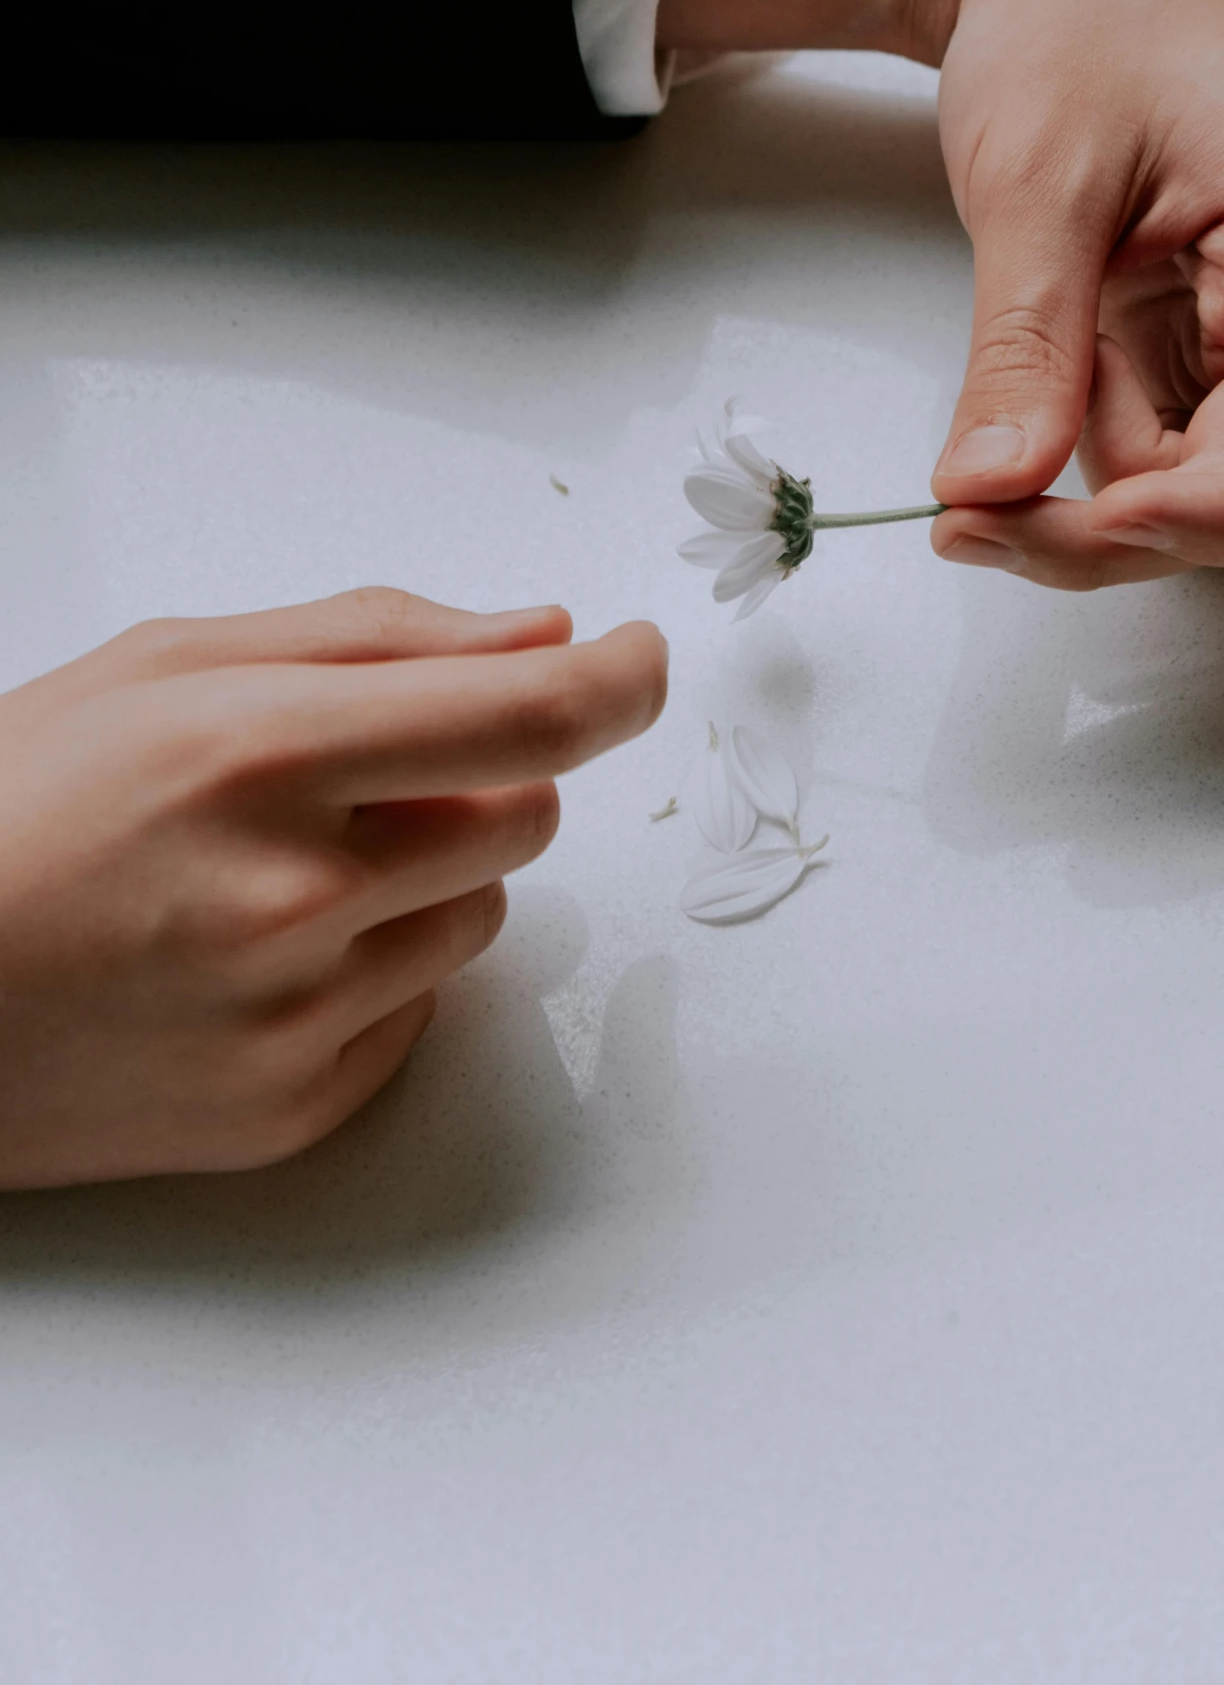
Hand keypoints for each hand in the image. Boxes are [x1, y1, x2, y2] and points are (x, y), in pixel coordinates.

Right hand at [0, 589, 665, 1189]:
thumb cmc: (15, 805)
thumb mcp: (168, 666)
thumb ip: (376, 639)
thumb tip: (542, 631)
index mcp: (260, 754)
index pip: (527, 719)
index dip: (616, 683)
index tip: (641, 659)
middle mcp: (294, 895)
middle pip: (525, 817)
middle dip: (476, 780)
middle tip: (355, 778)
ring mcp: (294, 1020)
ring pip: (485, 916)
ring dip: (426, 879)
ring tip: (278, 873)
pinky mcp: (289, 1112)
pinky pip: (421, 1014)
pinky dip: (375, 972)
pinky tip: (256, 958)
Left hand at [660, 0, 1223, 586]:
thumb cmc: (1068, 17)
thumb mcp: (1036, 182)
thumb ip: (1025, 344)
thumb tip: (995, 486)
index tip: (1111, 519)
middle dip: (1129, 532)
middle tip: (980, 532)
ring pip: (1187, 484)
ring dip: (1082, 517)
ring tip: (961, 507)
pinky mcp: (1166, 338)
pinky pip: (1134, 444)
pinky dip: (1061, 471)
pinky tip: (985, 467)